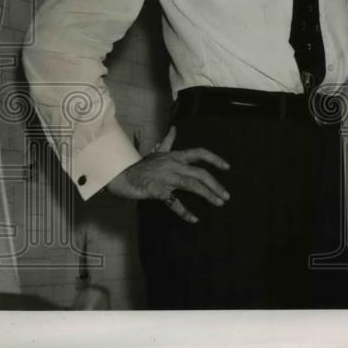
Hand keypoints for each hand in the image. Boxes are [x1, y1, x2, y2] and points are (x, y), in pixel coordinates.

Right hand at [105, 126, 230, 223]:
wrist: (120, 175)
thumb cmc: (140, 166)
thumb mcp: (156, 153)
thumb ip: (168, 143)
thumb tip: (174, 129)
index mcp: (175, 156)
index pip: (199, 153)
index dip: (215, 159)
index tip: (227, 167)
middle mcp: (173, 165)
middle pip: (200, 172)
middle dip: (215, 184)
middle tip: (226, 196)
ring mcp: (166, 178)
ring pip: (192, 184)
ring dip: (207, 194)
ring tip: (219, 203)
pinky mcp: (157, 190)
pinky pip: (174, 202)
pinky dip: (184, 211)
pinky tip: (194, 219)